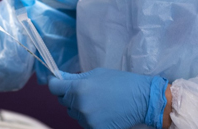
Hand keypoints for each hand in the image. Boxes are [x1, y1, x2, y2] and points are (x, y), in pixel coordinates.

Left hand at [48, 68, 167, 128]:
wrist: (143, 99)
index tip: (58, 81)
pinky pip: (84, 122)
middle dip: (70, 95)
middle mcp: (80, 105)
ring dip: (79, 107)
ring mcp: (87, 120)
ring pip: (73, 113)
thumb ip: (74, 78)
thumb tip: (58, 77)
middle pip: (63, 101)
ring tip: (98, 101)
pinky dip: (89, 117)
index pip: (54, 88)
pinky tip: (102, 111)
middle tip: (87, 90)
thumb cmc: (121, 82)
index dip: (55, 83)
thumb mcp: (96, 74)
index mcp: (78, 88)